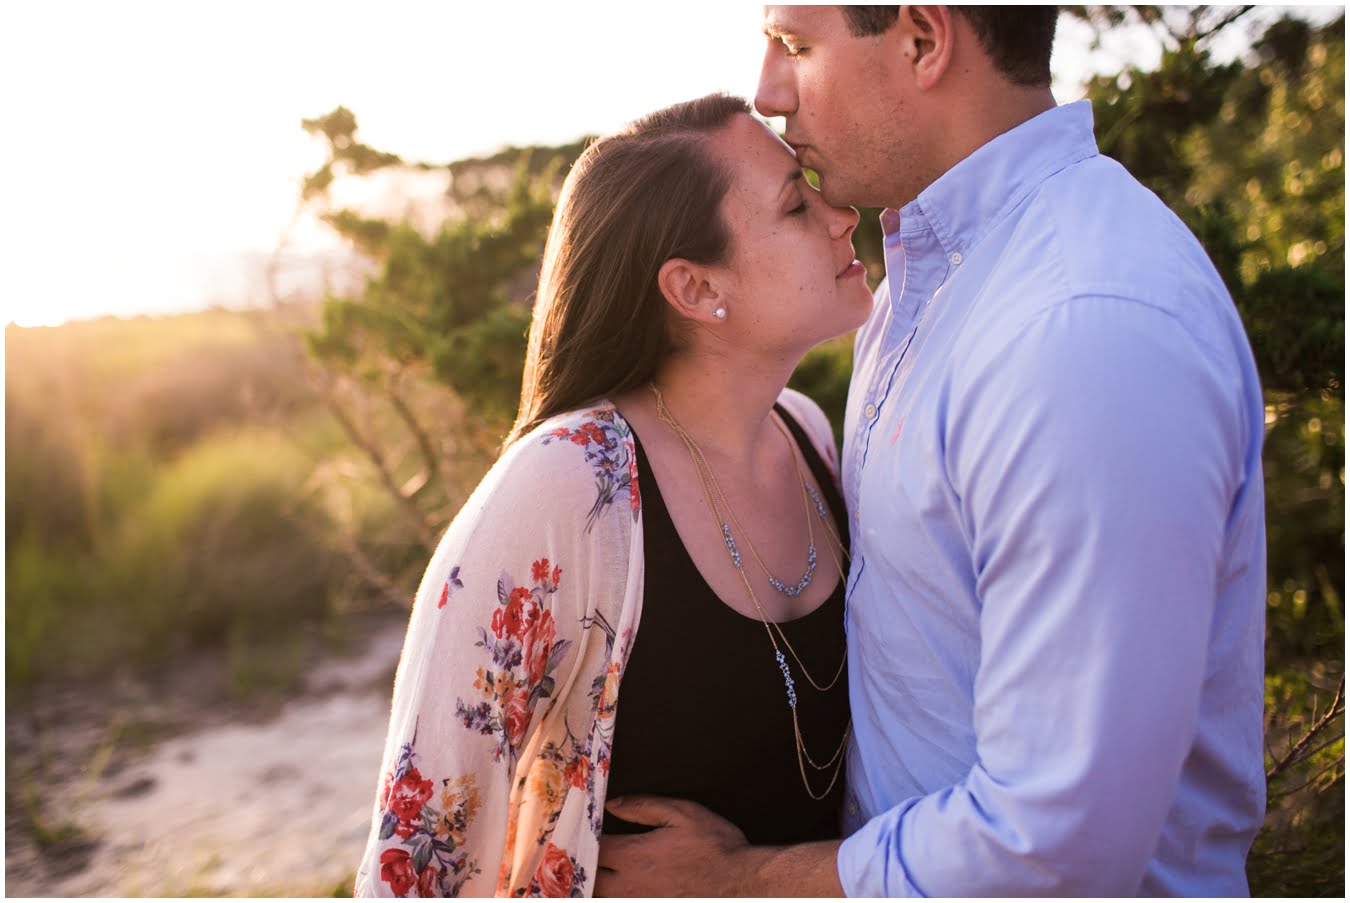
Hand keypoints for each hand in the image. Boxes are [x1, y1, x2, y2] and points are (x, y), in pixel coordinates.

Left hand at [594, 795, 752, 896]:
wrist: (743, 885)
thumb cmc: (716, 848)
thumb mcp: (682, 814)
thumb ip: (643, 807)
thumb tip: (613, 805)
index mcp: (634, 856)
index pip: (593, 847)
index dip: (586, 838)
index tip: (587, 831)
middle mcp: (630, 886)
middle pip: (590, 879)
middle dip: (587, 866)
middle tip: (591, 854)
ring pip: (605, 897)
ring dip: (601, 885)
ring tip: (606, 872)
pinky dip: (621, 896)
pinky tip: (631, 888)